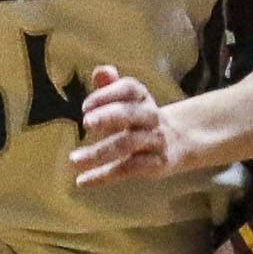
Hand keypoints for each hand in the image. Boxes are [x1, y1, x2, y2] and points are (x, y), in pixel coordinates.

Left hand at [70, 65, 187, 186]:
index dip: (108, 94)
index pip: (129, 89)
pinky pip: (128, 169)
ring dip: (99, 152)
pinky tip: (82, 181)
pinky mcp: (156, 163)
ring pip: (127, 144)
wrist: (180, 140)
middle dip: (109, 116)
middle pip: (131, 114)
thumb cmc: (140, 117)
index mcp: (142, 97)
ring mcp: (155, 140)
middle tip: (85, 122)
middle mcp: (151, 116)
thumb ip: (110, 86)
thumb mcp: (127, 100)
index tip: (85, 106)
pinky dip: (104, 176)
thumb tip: (99, 71)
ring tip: (73, 160)